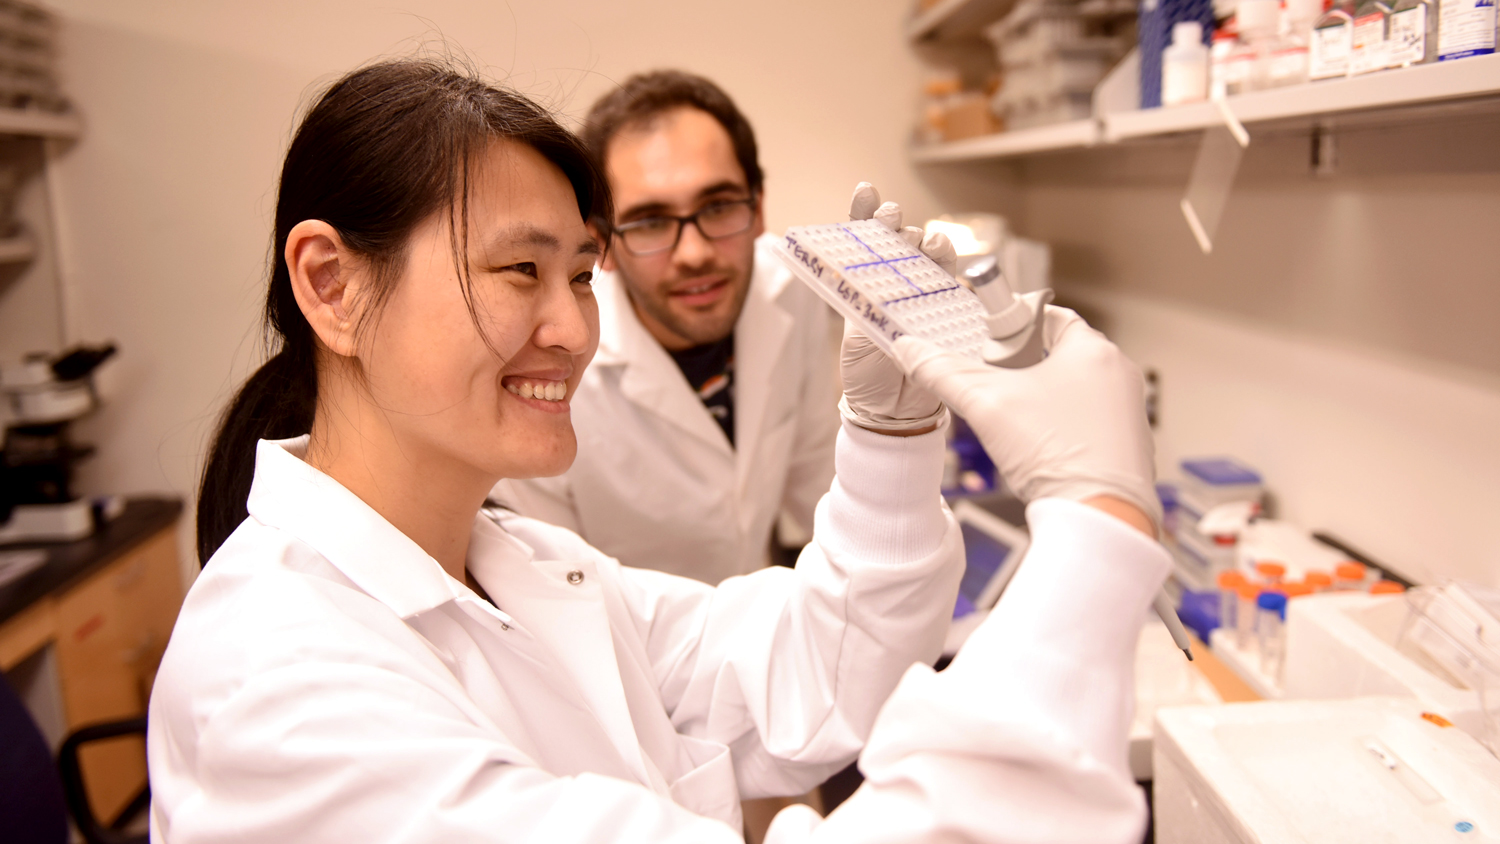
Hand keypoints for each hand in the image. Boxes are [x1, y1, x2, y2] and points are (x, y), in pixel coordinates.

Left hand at [840, 182, 949, 434]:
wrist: (893, 409)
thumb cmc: (866, 371)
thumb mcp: (857, 334)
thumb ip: (865, 304)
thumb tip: (869, 276)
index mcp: (867, 282)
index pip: (866, 241)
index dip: (865, 213)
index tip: (866, 192)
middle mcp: (896, 282)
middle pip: (900, 241)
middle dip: (895, 223)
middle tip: (891, 218)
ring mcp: (924, 293)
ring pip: (929, 254)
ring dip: (925, 241)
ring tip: (922, 240)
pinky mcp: (948, 308)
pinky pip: (951, 279)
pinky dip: (947, 263)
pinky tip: (941, 254)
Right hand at [891, 306, 1161, 531]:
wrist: (1100, 516)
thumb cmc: (1054, 453)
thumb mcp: (986, 404)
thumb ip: (944, 372)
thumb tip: (910, 350)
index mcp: (1094, 350)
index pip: (1050, 316)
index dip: (1013, 323)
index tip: (988, 340)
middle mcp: (1119, 375)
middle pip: (1059, 353)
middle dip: (1022, 365)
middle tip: (992, 382)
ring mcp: (1128, 411)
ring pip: (1073, 389)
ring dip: (1041, 397)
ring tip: (1011, 419)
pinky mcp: (1127, 444)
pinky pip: (1087, 421)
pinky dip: (1060, 426)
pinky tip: (1037, 447)